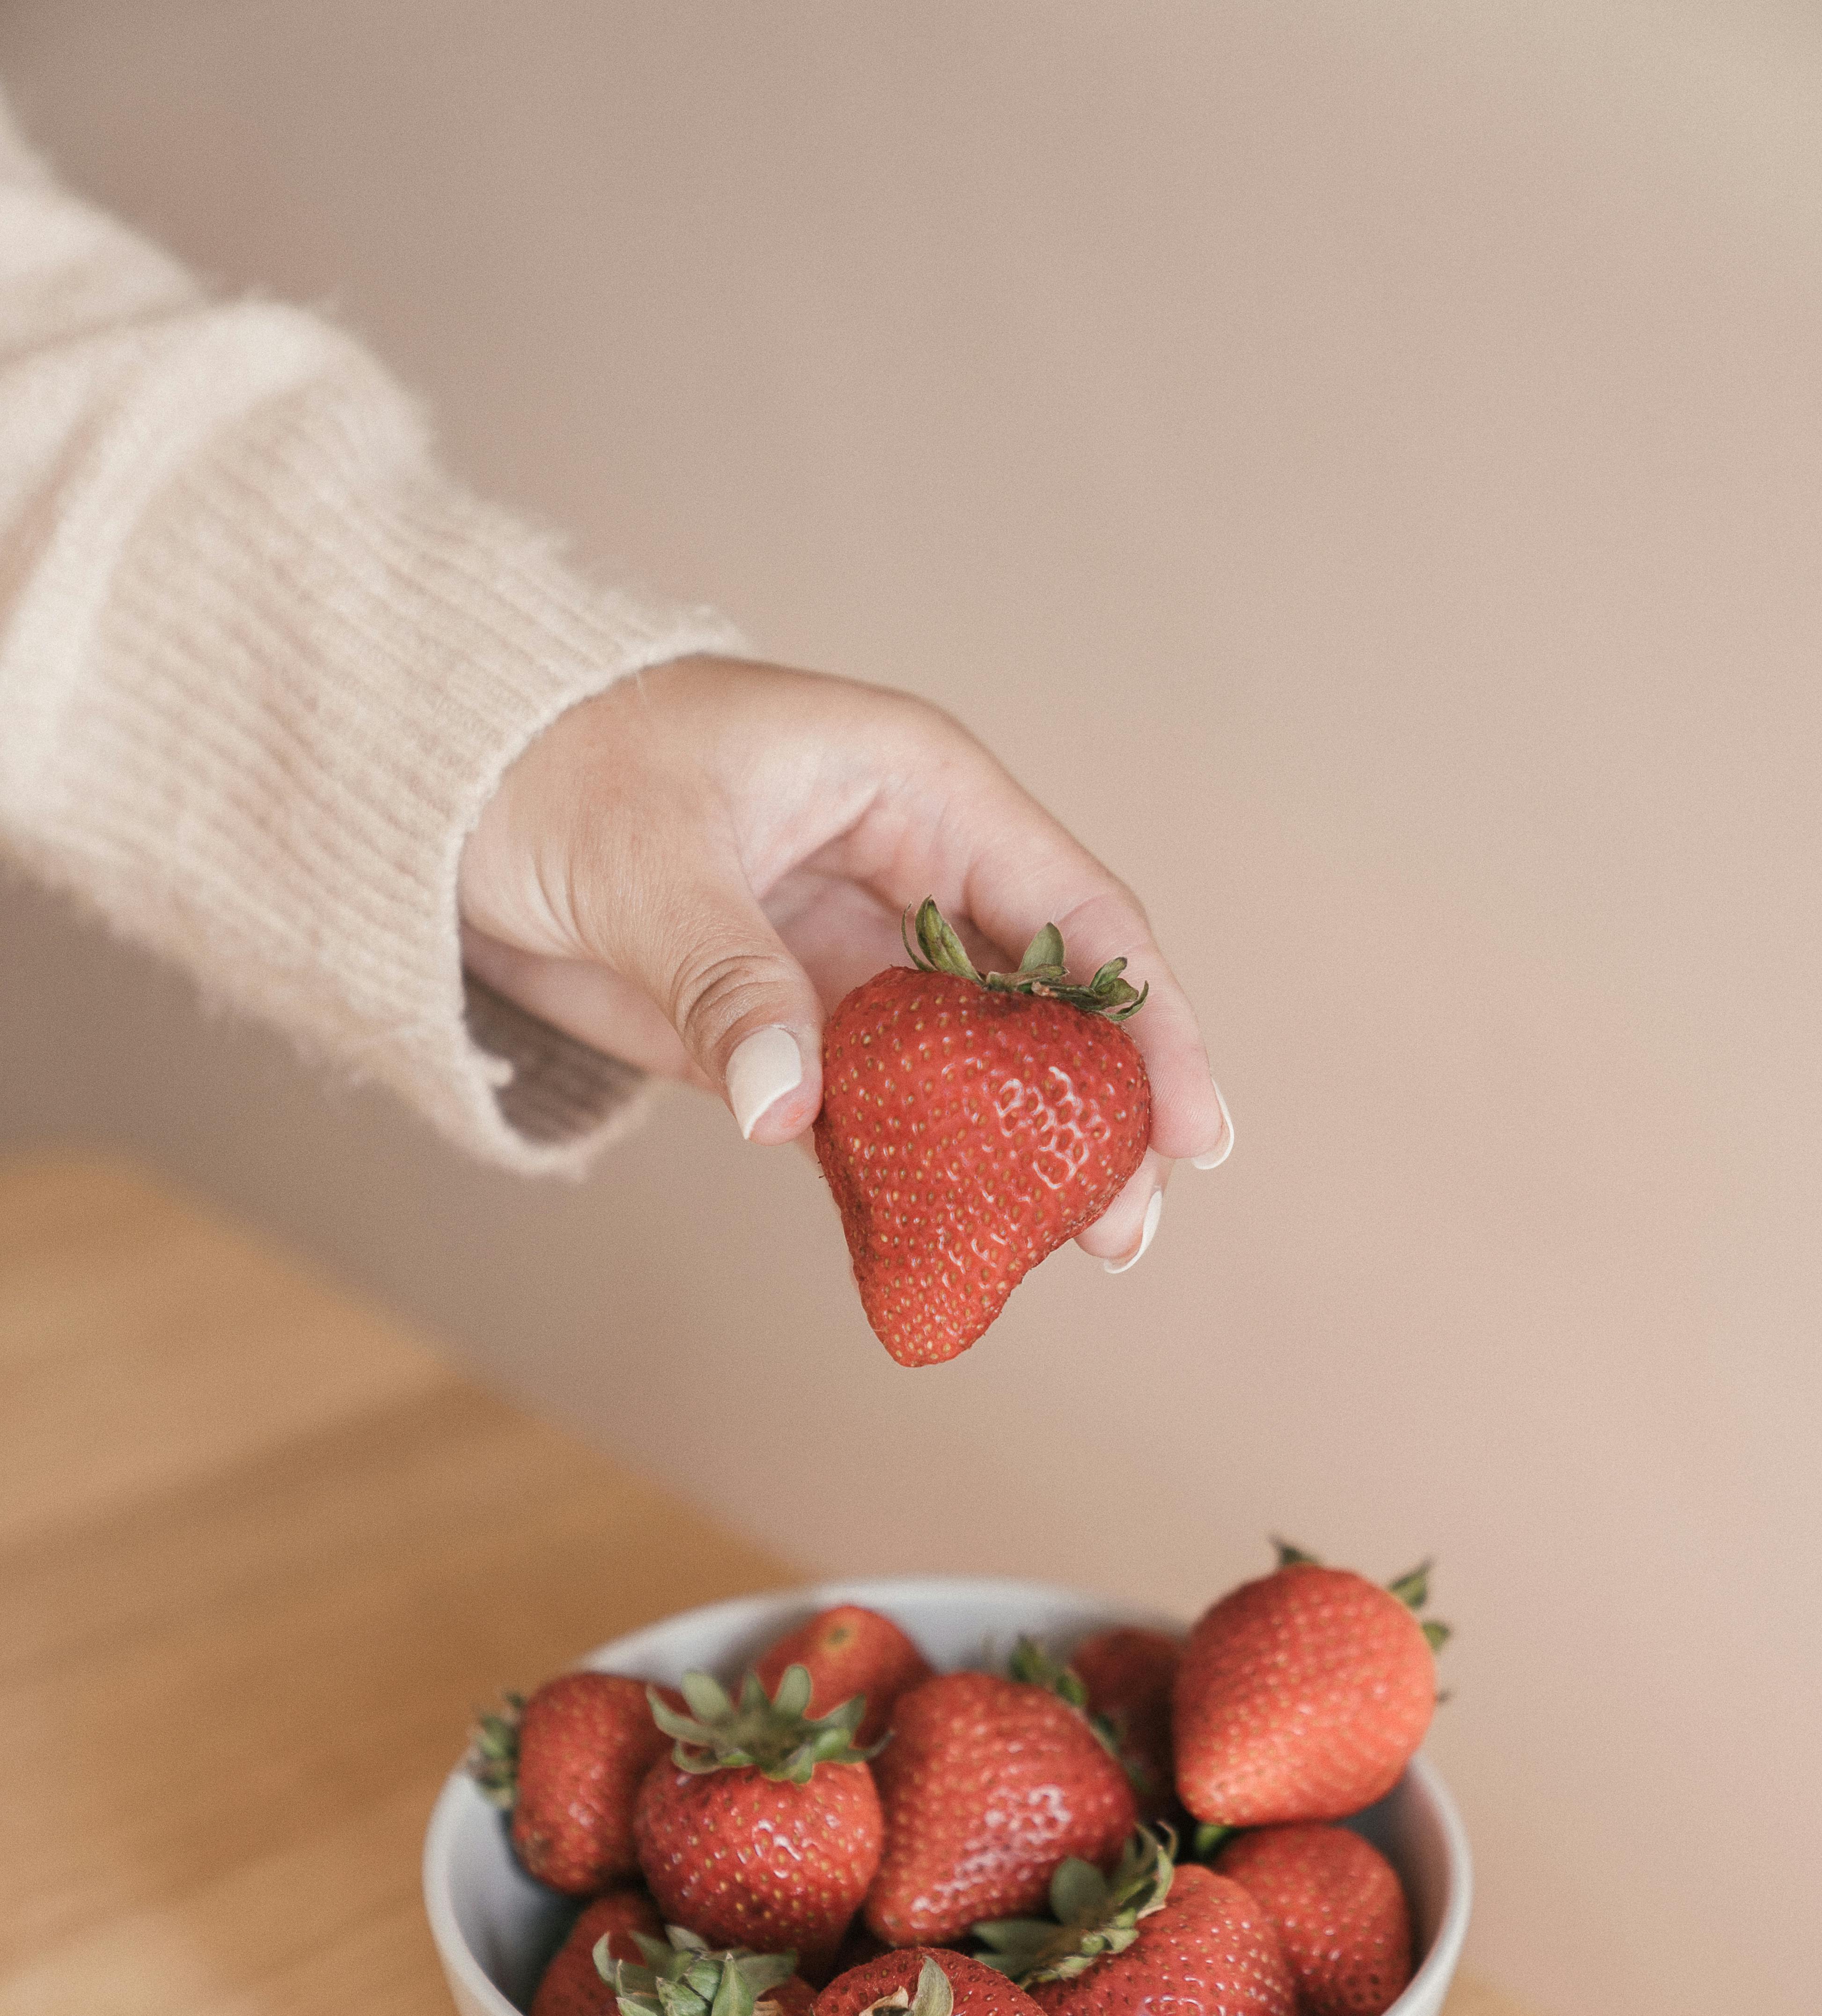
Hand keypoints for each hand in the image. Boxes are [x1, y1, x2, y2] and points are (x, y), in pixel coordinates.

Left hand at [458, 657, 1229, 1262]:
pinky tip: (943, 1251)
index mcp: (911, 790)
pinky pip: (869, 1119)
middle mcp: (903, 876)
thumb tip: (786, 1104)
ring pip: (965, 1077)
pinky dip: (905, 1183)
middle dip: (1092, 1115)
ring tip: (1058, 1252)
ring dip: (1010, 1164)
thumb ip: (730, 977)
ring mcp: (848, 962)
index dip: (1142, 1021)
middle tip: (1122, 1226)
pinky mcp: (785, 1030)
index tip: (1190, 1126)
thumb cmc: (549, 763)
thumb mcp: (648, 860)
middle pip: (1038, 1008)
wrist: (438, 800)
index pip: (1069, 912)